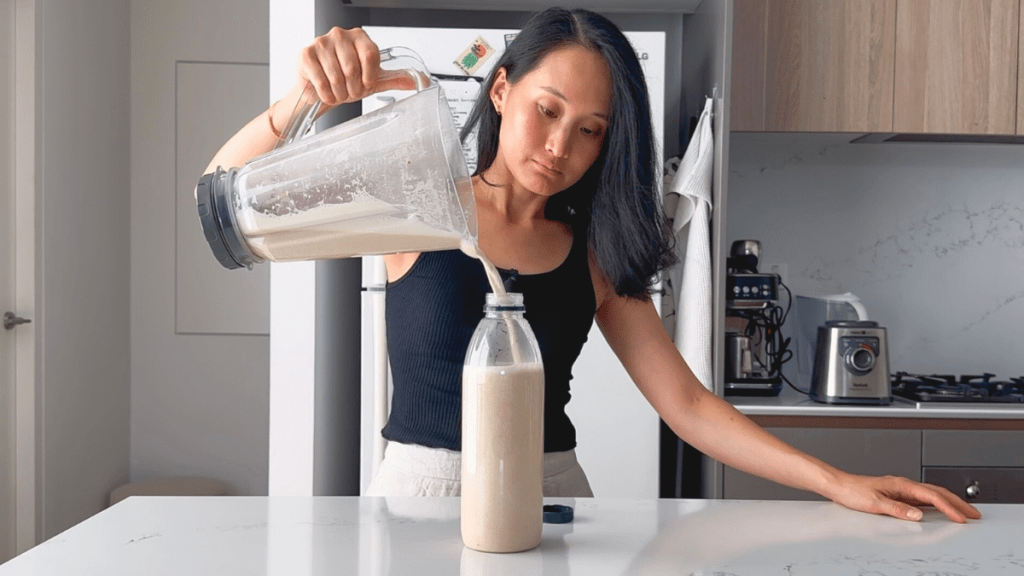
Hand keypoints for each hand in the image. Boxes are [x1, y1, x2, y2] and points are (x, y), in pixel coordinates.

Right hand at [295, 27, 412, 106]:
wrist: (321, 89)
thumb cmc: (347, 81)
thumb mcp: (372, 81)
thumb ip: (393, 79)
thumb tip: (417, 81)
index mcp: (360, 37)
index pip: (370, 56)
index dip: (369, 78)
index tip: (365, 85)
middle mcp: (340, 34)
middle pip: (353, 67)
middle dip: (353, 89)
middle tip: (350, 93)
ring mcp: (322, 42)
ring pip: (337, 76)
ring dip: (339, 93)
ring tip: (338, 93)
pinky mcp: (306, 54)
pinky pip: (320, 79)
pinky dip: (325, 94)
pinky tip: (326, 94)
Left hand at [827, 472, 982, 522]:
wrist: (839, 485)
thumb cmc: (853, 491)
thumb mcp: (874, 503)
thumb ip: (897, 509)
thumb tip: (918, 515)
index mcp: (901, 485)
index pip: (932, 496)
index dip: (949, 507)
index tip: (961, 518)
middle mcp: (903, 485)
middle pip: (937, 492)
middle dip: (957, 503)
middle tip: (974, 513)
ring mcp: (901, 489)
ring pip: (932, 494)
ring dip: (949, 502)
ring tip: (963, 511)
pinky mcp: (897, 494)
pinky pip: (923, 498)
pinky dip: (936, 504)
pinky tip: (939, 510)